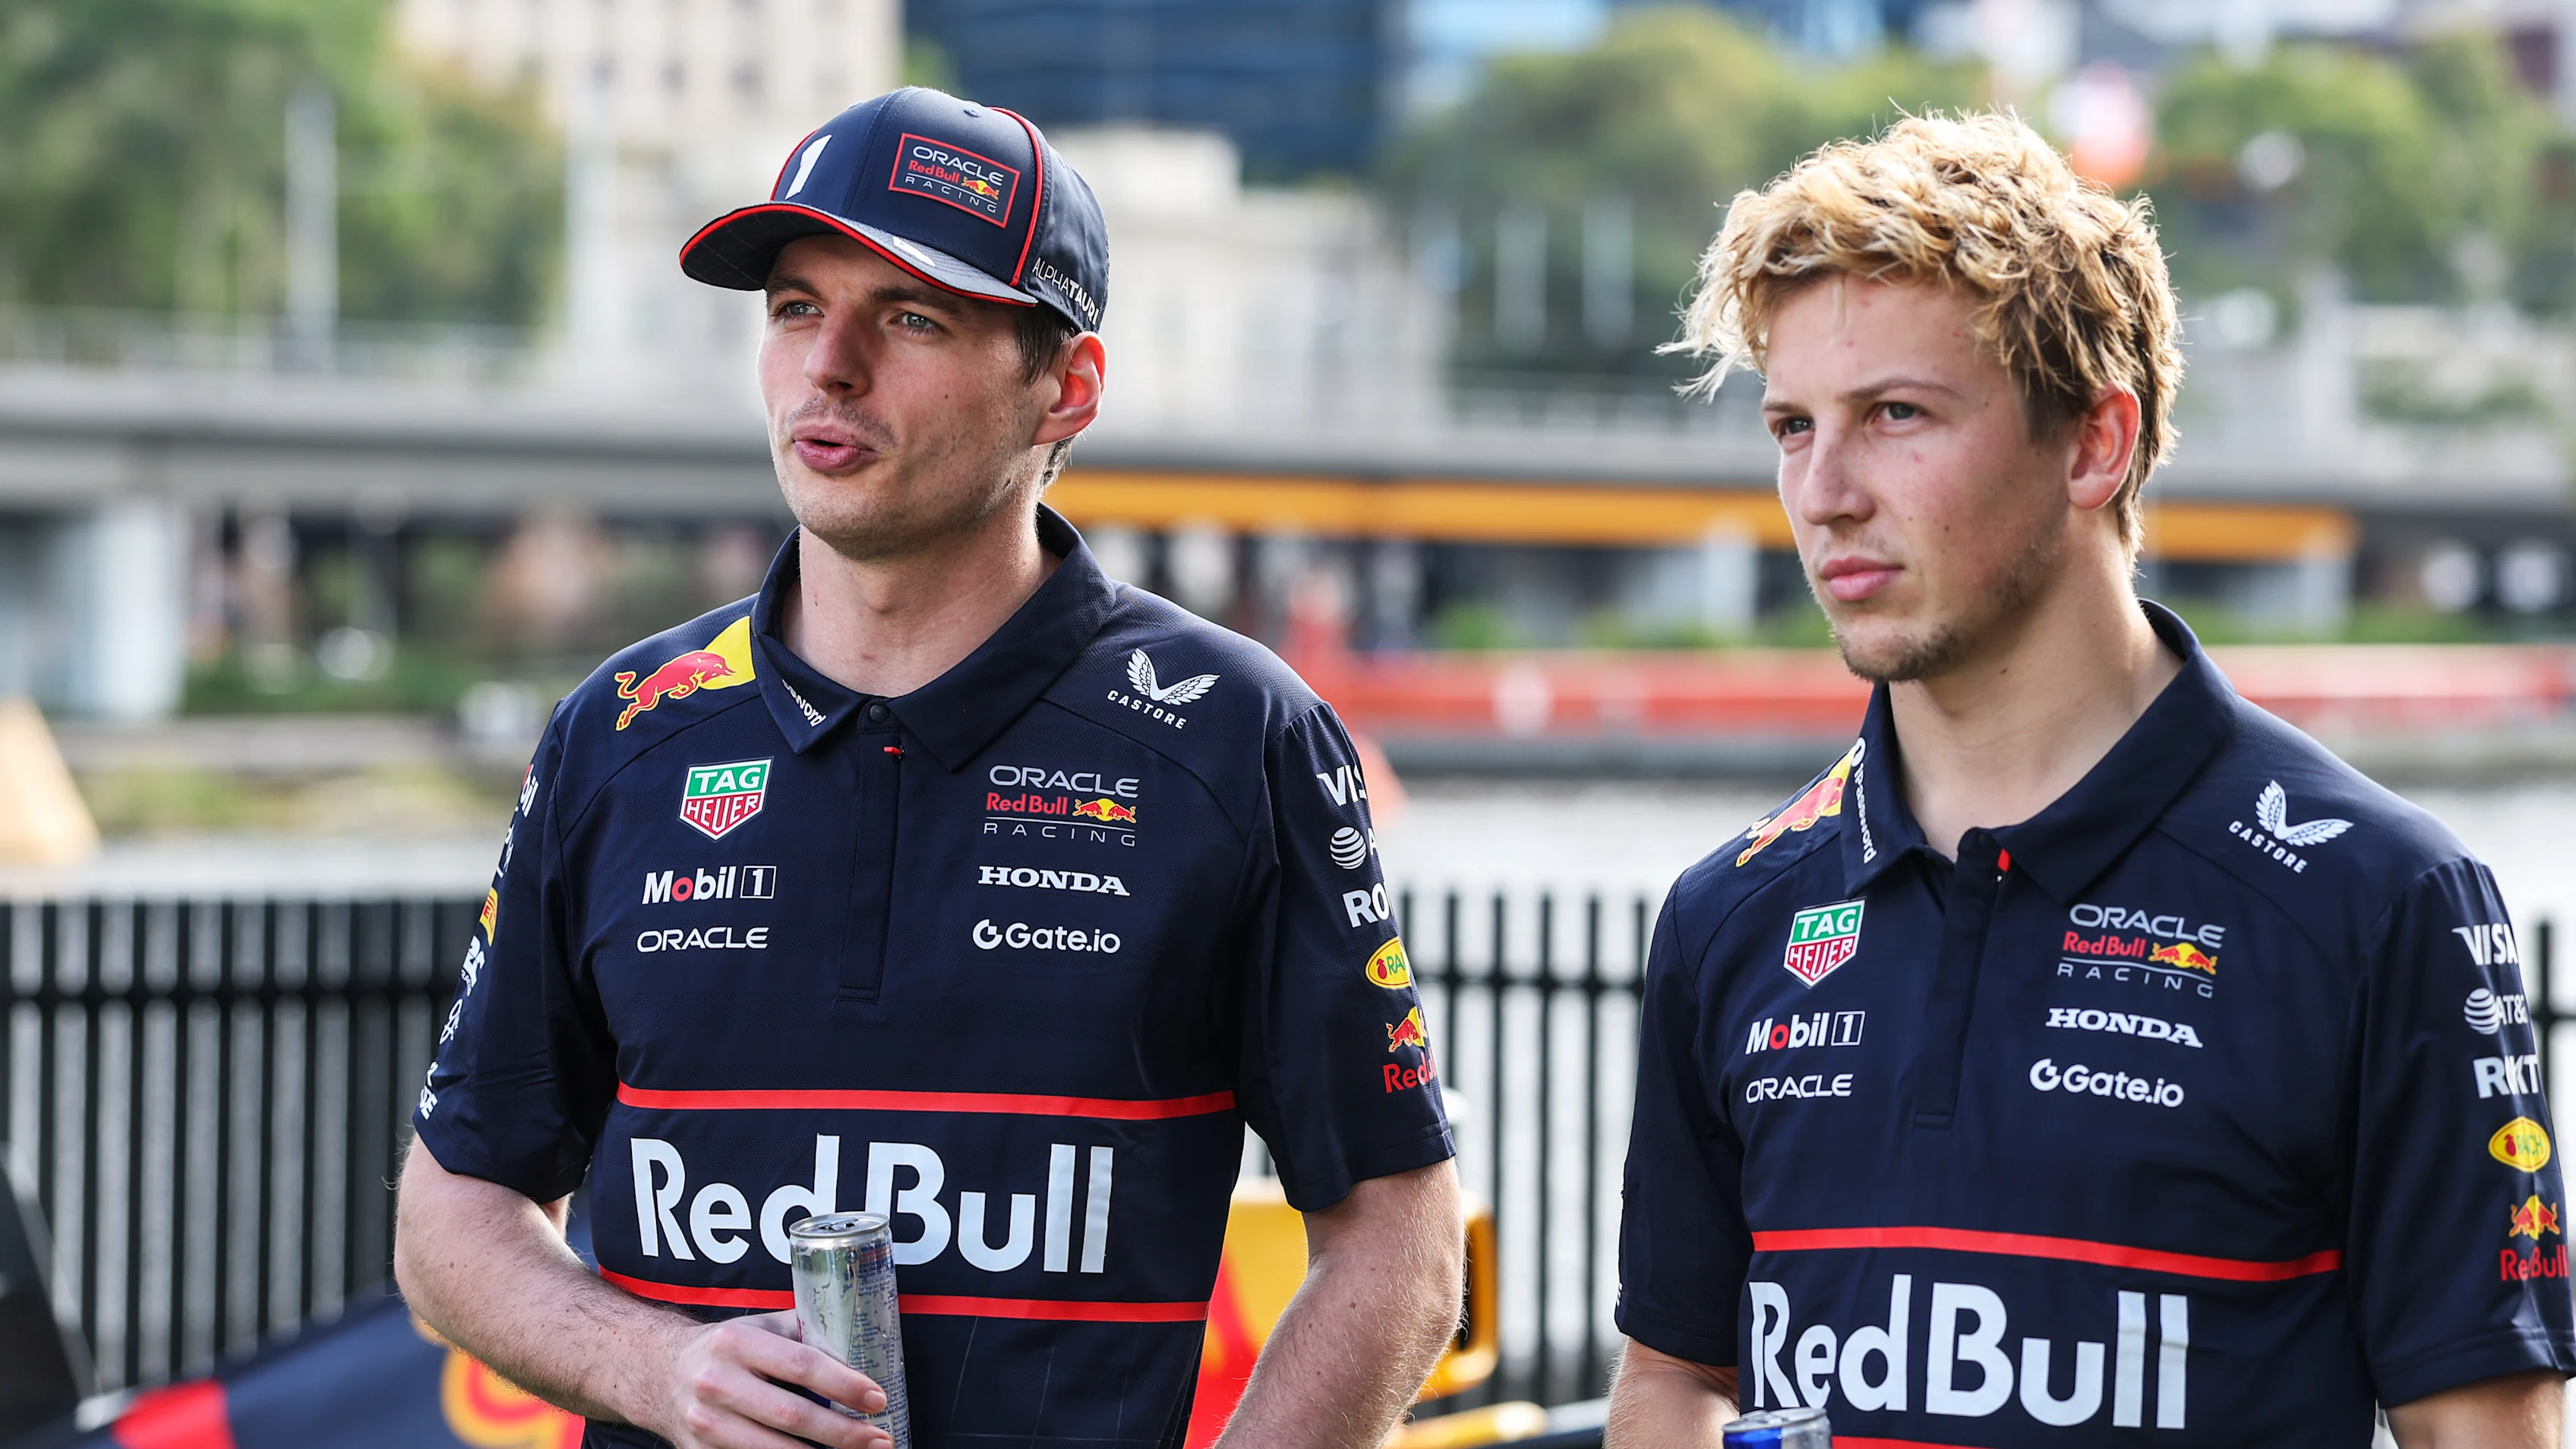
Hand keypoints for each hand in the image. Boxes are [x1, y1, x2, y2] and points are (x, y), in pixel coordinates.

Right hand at [647, 1310, 892, 1448]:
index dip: (844, 1385)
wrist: (659, 1373)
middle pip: (792, 1415)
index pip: (802, 1364)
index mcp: (736, 1343)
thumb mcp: (759, 1329)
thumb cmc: (723, 1349)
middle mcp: (716, 1383)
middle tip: (879, 1439)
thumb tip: (859, 1356)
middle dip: (843, 1433)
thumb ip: (803, 1336)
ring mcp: (705, 1424)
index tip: (877, 1399)